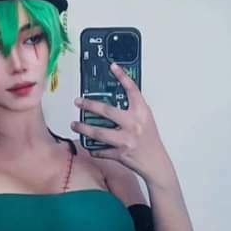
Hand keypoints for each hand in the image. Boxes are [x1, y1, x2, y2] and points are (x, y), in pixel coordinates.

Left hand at [72, 65, 172, 183]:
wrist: (156, 163)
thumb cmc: (150, 141)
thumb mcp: (145, 120)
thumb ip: (131, 110)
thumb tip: (111, 104)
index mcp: (142, 113)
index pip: (133, 90)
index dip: (123, 77)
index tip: (113, 67)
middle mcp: (134, 124)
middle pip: (107, 111)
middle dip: (89, 105)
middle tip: (78, 102)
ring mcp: (126, 140)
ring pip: (99, 132)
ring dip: (84, 128)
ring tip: (74, 125)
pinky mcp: (120, 154)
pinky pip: (101, 150)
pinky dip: (94, 148)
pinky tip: (88, 145)